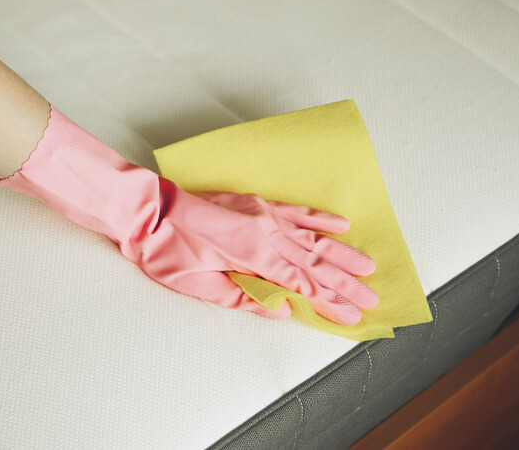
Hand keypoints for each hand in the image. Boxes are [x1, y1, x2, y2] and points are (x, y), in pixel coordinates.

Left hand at [133, 188, 377, 323]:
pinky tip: (340, 225)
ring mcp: (261, 214)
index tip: (353, 314)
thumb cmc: (164, 249)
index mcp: (250, 254)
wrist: (145, 211)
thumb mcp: (198, 285)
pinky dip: (318, 218)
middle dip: (344, 282)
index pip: (300, 283)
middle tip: (373, 297)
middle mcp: (262, 231)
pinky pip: (293, 211)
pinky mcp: (254, 204)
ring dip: (341, 254)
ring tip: (368, 266)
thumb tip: (281, 310)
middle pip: (313, 262)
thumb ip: (243, 298)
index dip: (329, 300)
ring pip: (310, 237)